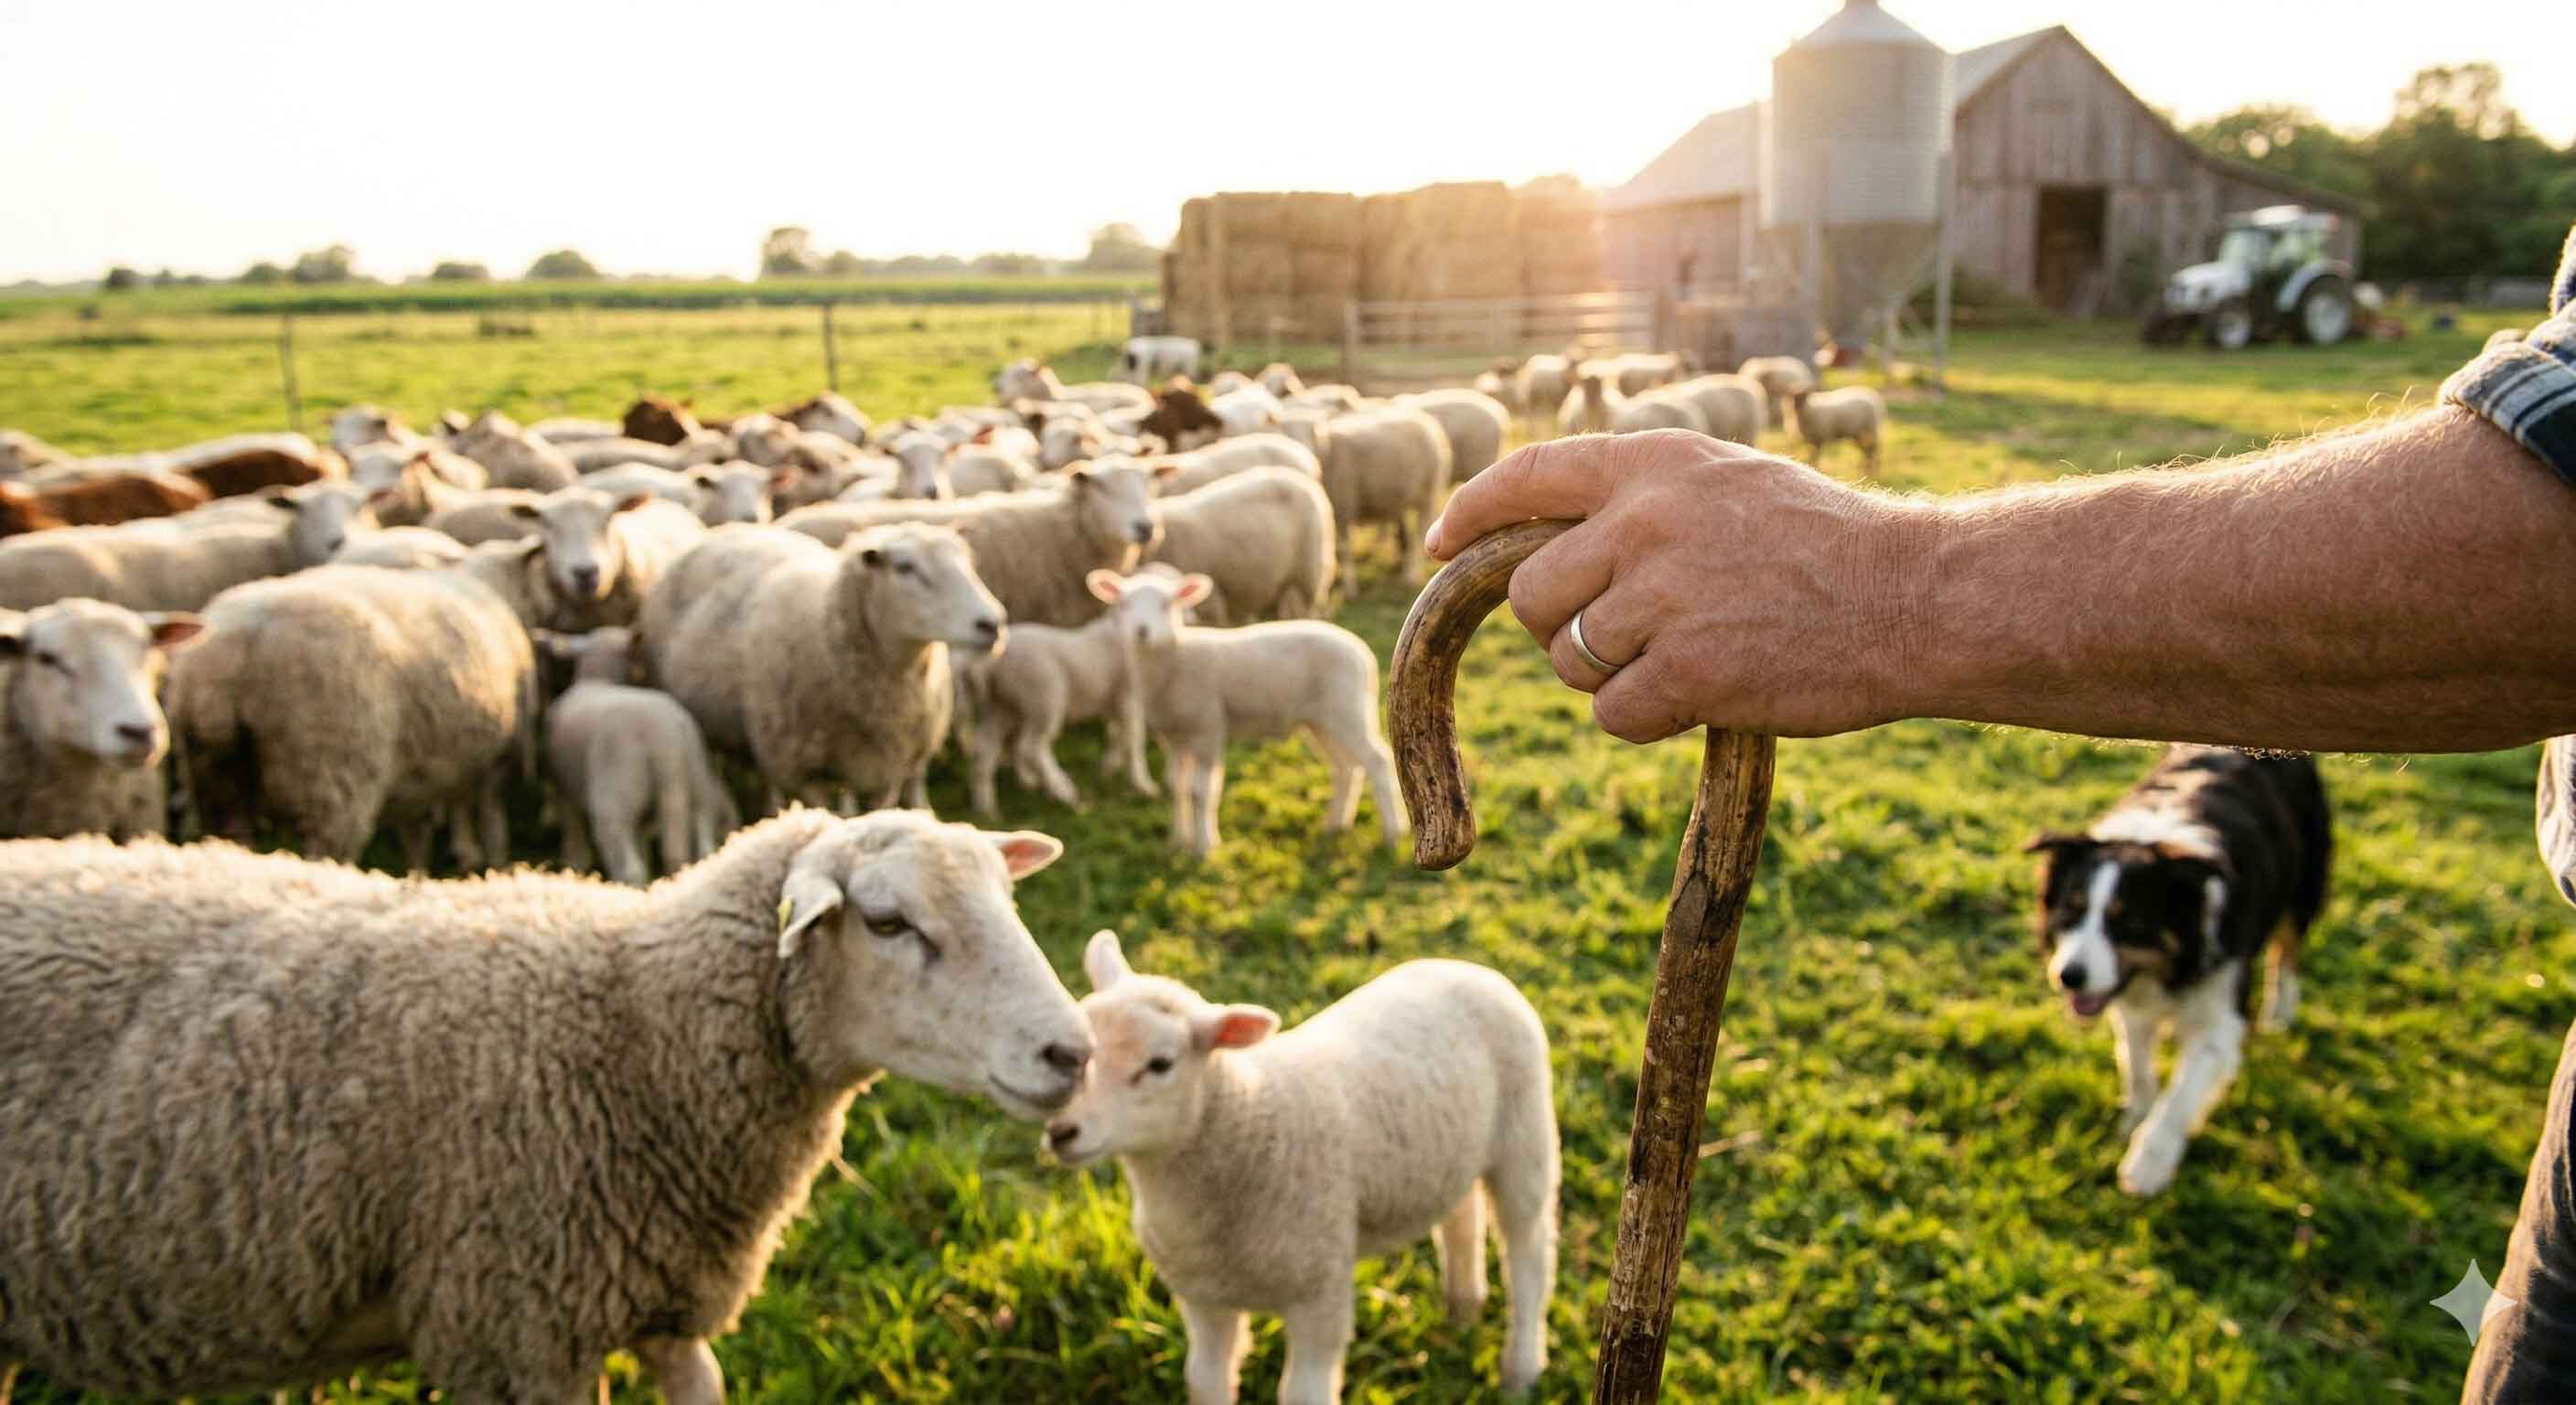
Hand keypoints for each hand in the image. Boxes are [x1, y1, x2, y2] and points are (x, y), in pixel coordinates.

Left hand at [1424, 430, 1925, 741]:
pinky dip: (1647, 719)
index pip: (1526, 477)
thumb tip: (1553, 542)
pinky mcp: (1686, 669)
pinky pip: (1613, 714)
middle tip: (1623, 636)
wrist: (1916, 597)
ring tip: (1692, 656)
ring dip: (1612, 677)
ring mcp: (1662, 596)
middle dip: (1557, 626)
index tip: (1440, 547)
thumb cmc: (1829, 546)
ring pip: (1568, 659)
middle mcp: (1645, 520)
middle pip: (1528, 593)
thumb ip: (1645, 498)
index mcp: (1654, 463)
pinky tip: (1707, 695)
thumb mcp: (1731, 482)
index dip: (1470, 515)